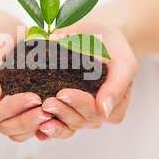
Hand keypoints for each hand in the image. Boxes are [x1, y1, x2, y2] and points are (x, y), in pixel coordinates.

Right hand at [0, 9, 51, 141]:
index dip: (13, 107)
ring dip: (33, 127)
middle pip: (3, 125)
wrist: (2, 32)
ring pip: (14, 132)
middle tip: (48, 111)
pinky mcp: (12, 113)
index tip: (35, 98)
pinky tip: (52, 118)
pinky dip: (37, 126)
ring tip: (52, 116)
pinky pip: (23, 129)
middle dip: (26, 120)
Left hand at [35, 13, 137, 140]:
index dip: (79, 104)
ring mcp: (78, 113)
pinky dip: (46, 129)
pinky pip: (55, 123)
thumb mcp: (122, 59)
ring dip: (53, 123)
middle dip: (62, 113)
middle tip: (47, 103)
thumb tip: (105, 110)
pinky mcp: (63, 108)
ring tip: (39, 114)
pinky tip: (35, 129)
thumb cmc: (111, 43)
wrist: (95, 30)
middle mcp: (96, 113)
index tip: (63, 93)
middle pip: (79, 121)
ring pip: (66, 126)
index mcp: (114, 105)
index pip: (95, 111)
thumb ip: (118, 84)